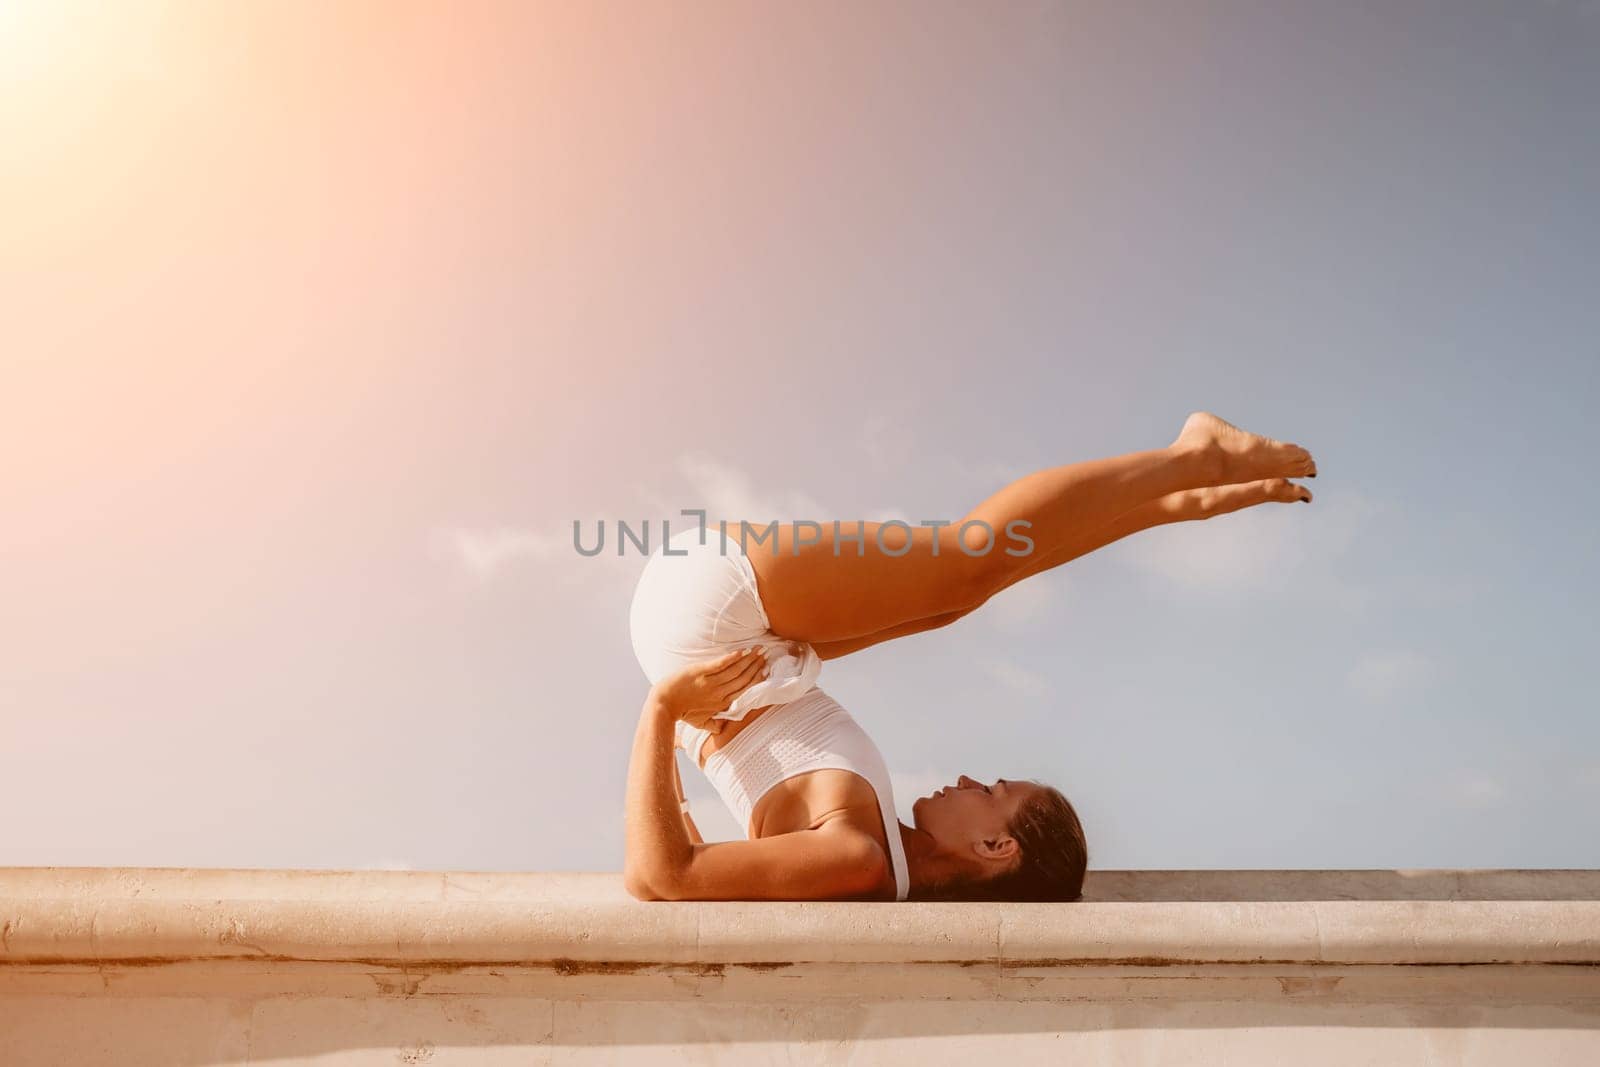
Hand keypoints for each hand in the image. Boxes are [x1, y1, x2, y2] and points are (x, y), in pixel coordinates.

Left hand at [650, 647, 768, 733]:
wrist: (663, 704)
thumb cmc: (682, 713)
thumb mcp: (701, 723)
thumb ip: (715, 725)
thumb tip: (725, 728)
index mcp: (722, 704)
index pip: (745, 690)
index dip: (757, 679)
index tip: (766, 670)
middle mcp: (719, 693)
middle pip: (744, 677)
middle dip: (757, 665)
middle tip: (767, 655)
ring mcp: (710, 682)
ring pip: (736, 669)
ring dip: (750, 658)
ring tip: (760, 649)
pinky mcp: (700, 672)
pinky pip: (721, 664)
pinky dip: (733, 657)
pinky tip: (743, 650)